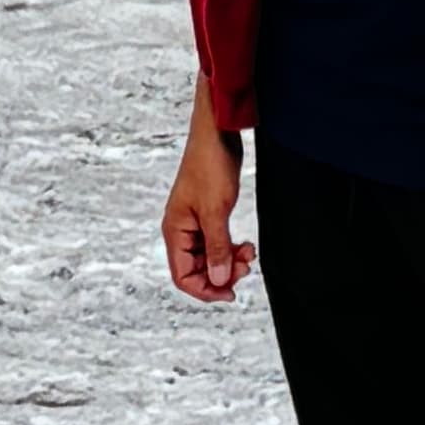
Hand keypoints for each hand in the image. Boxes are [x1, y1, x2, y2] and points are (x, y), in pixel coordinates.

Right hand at [164, 96, 250, 303]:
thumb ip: (217, 248)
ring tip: (249, 253)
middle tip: (246, 266)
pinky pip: (216, 241)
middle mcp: (181, 229)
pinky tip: (245, 245)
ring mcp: (194, 221)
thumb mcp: (216, 211)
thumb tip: (219, 280)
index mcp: (175, 231)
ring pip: (209, 256)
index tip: (230, 293)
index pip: (183, 277)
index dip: (206, 290)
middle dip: (221, 273)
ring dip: (229, 260)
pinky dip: (230, 247)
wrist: (217, 132)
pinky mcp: (207, 213)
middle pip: (197, 269)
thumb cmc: (210, 164)